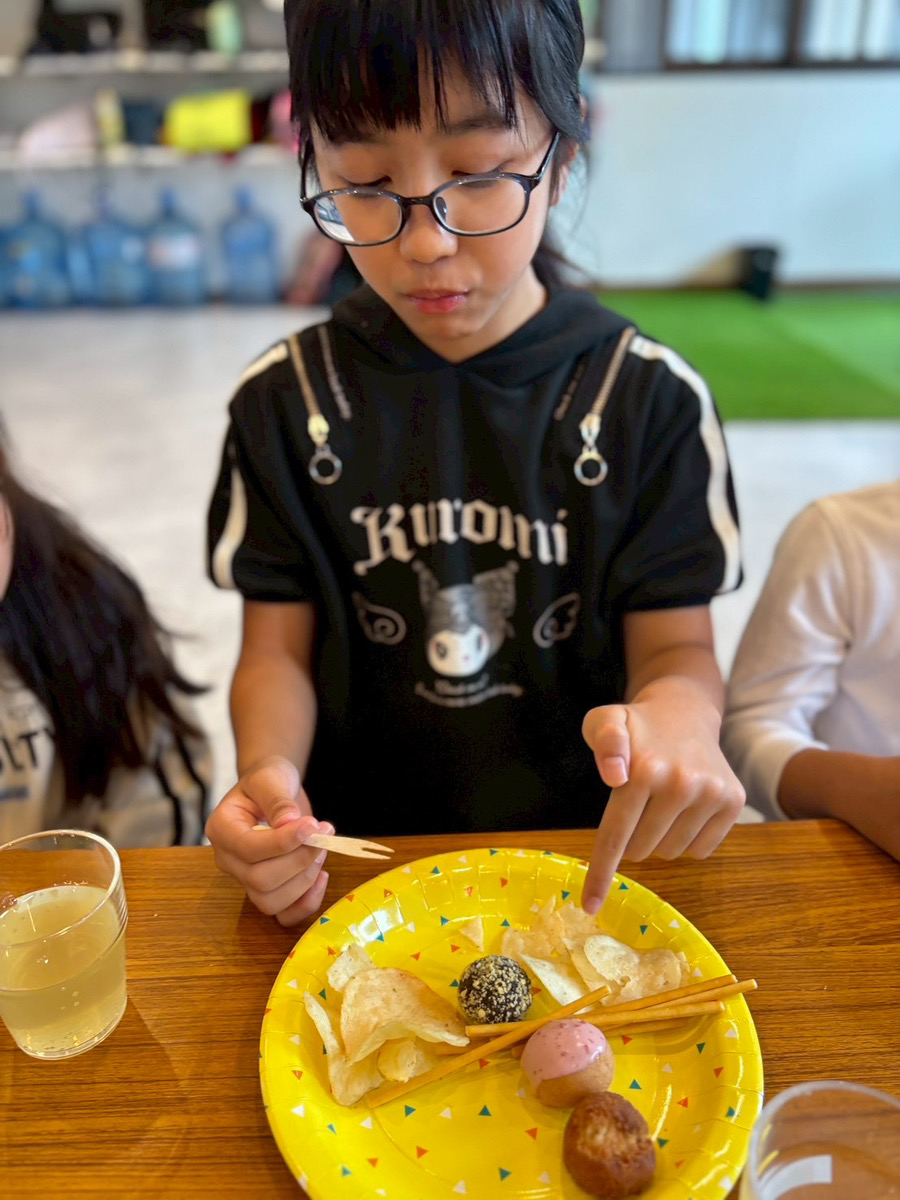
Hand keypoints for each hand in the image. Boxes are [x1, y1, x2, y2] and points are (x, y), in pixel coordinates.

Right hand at [205, 755, 333, 924]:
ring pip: (270, 902)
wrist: (272, 792)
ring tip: (322, 848)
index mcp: (221, 829)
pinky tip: (322, 877)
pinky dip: (306, 904)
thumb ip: (278, 799)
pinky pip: (283, 915)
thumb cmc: (267, 781)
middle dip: (299, 860)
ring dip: (305, 879)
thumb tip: (290, 823)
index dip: (283, 842)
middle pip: (260, 880)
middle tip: (323, 833)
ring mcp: (245, 880)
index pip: (248, 849)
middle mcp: (228, 860)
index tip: (312, 825)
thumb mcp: (271, 778)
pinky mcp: (267, 891)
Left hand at [580, 685, 744, 913]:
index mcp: (644, 769)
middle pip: (641, 850)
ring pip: (671, 853)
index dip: (601, 875)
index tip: (590, 906)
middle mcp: (681, 783)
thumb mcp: (605, 721)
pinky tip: (682, 809)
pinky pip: (701, 850)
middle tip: (633, 807)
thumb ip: (603, 742)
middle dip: (629, 839)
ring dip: (658, 839)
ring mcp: (712, 793)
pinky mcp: (733, 802)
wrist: (684, 713)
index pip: (616, 835)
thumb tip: (614, 775)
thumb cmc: (636, 726)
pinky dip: (686, 840)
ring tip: (658, 802)